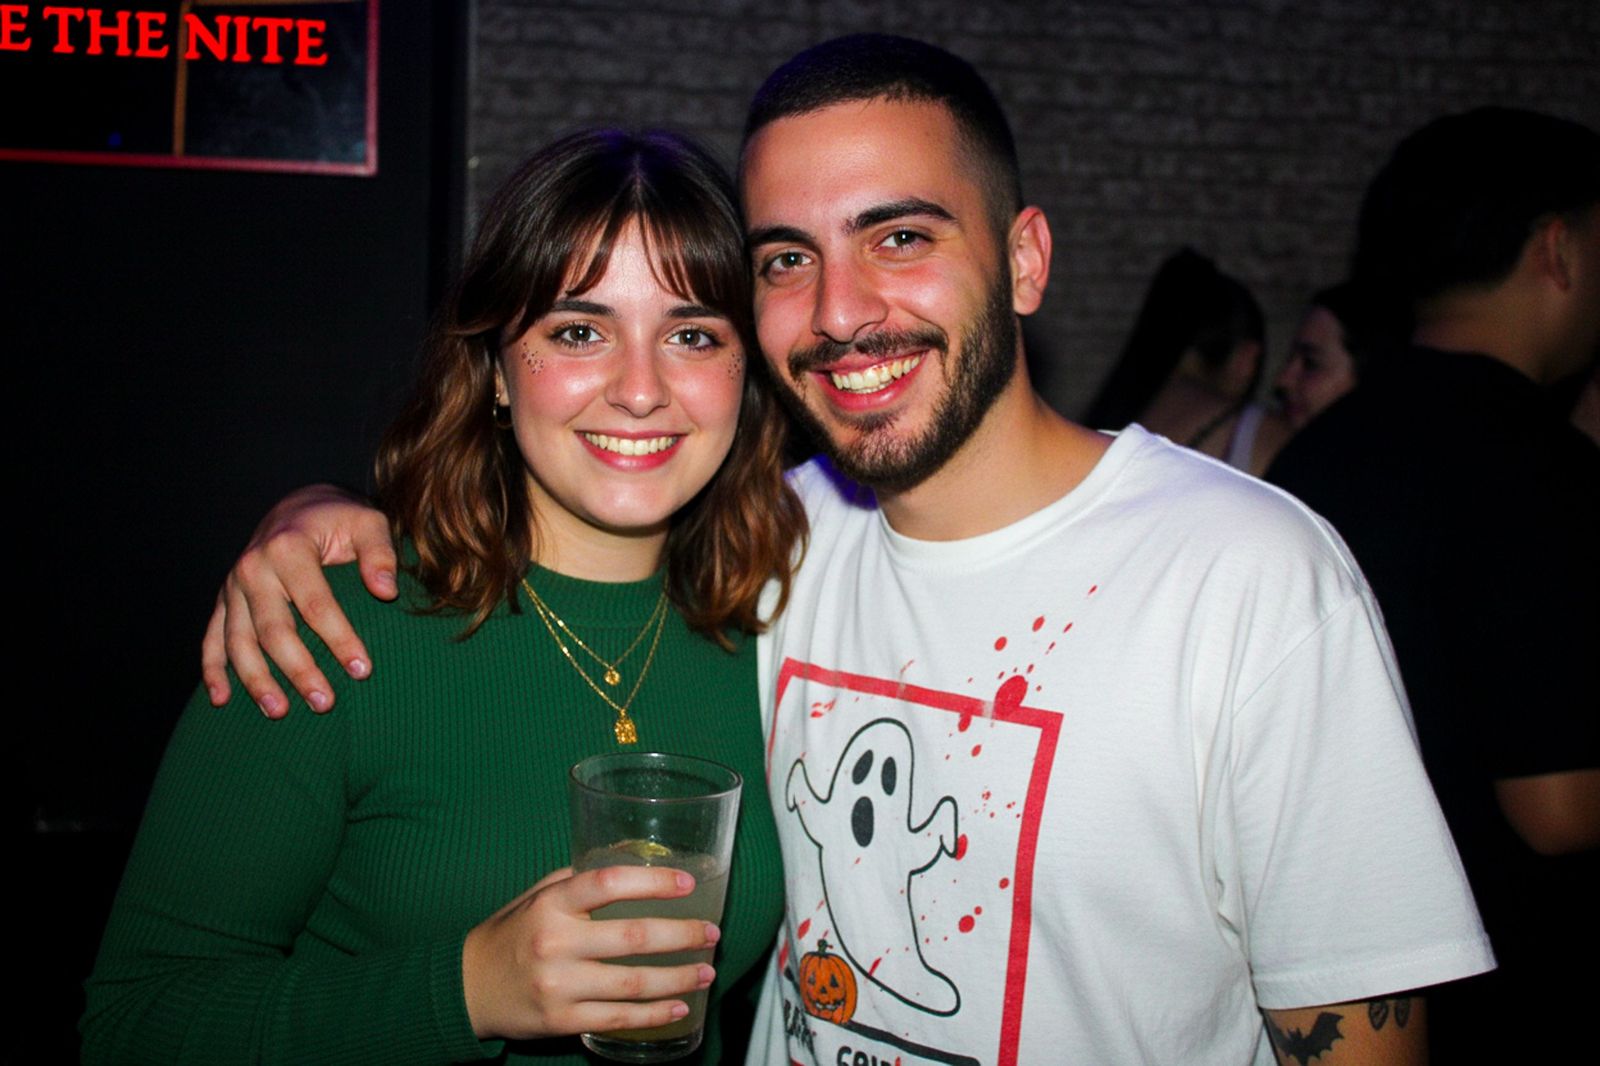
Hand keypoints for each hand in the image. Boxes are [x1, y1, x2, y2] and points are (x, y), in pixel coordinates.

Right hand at [201, 484, 396, 716]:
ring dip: (256, 680)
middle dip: (298, 670)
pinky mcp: (224, 600)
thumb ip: (379, 554)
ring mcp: (234, 586)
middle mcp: (253, 568)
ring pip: (238, 641)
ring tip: (279, 712)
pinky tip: (220, 700)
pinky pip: (212, 638)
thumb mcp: (368, 523)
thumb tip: (386, 591)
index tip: (362, 670)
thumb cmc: (339, 520)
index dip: (339, 639)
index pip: (315, 604)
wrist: (297, 508)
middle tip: (324, 703)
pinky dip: (213, 670)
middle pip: (274, 630)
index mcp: (288, 548)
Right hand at [462, 866, 719, 1040]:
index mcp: (552, 904)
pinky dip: (653, 1015)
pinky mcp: (562, 1020)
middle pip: (632, 938)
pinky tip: (678, 1007)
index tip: (687, 882)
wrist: (469, 987)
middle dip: (682, 936)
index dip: (653, 882)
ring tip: (706, 971)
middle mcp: (556, 943)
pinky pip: (618, 1018)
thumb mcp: (538, 896)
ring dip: (678, 978)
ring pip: (632, 984)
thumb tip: (633, 863)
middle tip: (711, 934)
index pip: (608, 884)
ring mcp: (559, 985)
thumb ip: (579, 880)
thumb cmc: (512, 933)